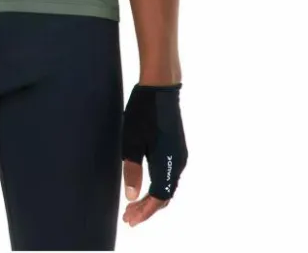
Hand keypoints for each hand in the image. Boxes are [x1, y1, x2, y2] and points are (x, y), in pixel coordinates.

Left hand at [120, 83, 187, 226]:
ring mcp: (179, 154)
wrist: (161, 88)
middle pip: (164, 195)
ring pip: (167, 185)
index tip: (129, 219)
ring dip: (151, 198)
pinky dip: (156, 185)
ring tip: (133, 205)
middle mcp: (178, 162)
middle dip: (147, 208)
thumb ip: (132, 169)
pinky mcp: (176, 147)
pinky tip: (145, 186)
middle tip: (128, 216)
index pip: (158, 197)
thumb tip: (131, 197)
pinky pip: (168, 175)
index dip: (144, 211)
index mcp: (168, 163)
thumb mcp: (131, 141)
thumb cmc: (143, 112)